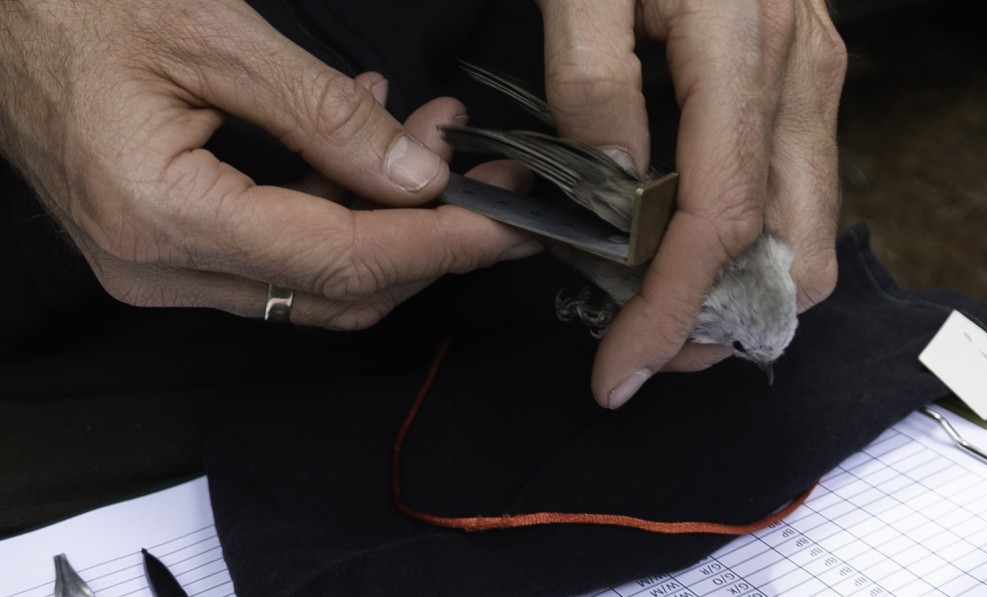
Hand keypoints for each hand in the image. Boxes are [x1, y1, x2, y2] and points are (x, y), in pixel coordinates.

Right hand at [0, 0, 538, 329]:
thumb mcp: (215, 34)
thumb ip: (324, 115)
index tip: (509, 221)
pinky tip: (360, 149)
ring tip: (428, 139)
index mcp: (163, 215)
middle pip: (337, 292)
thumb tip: (417, 177)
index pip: (342, 261)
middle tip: (481, 173)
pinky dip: (334, 215)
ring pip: (314, 287)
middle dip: (427, 242)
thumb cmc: (74, 4)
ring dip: (386, 225)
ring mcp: (158, 269)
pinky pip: (276, 258)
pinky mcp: (164, 253)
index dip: (441, 245)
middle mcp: (158, 267)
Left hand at [537, 0, 846, 406]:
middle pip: (788, 253)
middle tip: (638, 347)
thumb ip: (594, 82)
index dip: (669, 311)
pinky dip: (744, 244)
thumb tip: (617, 185)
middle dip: (714, 325)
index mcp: (740, 50)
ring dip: (735, 293)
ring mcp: (812, 78)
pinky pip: (794, 190)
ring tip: (654, 307)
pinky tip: (681, 245)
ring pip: (804, 232)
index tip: (618, 369)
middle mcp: (797, 75)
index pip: (716, 221)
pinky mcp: (804, 79)